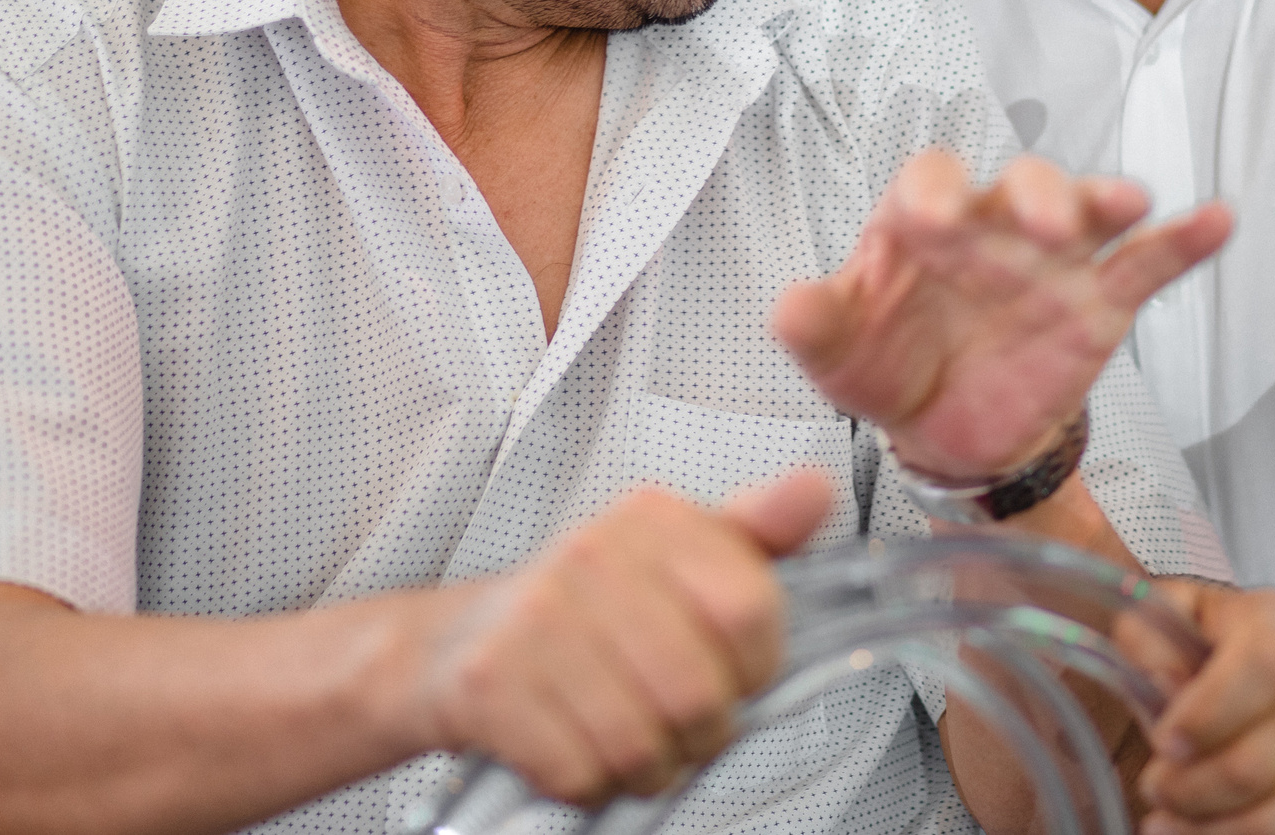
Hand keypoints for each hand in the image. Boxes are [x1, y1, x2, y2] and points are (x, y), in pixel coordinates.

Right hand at [413, 471, 828, 804]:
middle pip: (696, 690)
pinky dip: (589, 783)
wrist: (459, 642)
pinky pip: (579, 771)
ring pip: (640, 742)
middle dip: (700, 732)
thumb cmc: (587, 609)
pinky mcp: (491, 684)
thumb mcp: (676, 557)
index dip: (756, 665)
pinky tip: (579, 751)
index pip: (748, 608)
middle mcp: (590, 555)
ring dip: (646, 767)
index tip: (735, 674)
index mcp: (650, 519)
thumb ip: (756, 536)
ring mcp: (535, 619)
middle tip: (681, 727)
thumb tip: (815, 491)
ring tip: (630, 741)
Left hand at [774, 150, 1232, 478]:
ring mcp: (1050, 262)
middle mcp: (991, 229)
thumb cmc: (891, 367)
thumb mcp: (841, 356)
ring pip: (1086, 211)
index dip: (935, 194)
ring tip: (1128, 203)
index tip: (933, 221)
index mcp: (921, 227)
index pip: (930, 183)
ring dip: (1104, 201)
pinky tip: (1214, 222)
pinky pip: (1146, 263)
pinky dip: (1182, 241)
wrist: (949, 429)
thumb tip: (787, 308)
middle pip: (1019, 184)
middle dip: (1035, 193)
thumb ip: (816, 327)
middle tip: (1042, 221)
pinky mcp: (1097, 303)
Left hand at [1132, 585, 1274, 834]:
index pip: (1265, 667)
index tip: (1163, 741)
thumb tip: (1153, 675)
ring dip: (1213, 833)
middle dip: (1191, 789)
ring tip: (1171, 824)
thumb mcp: (1186, 620)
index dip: (1207, 714)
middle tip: (1156, 790)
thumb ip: (1151, 635)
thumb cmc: (1239, 655)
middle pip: (1261, 761)